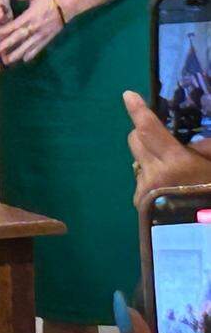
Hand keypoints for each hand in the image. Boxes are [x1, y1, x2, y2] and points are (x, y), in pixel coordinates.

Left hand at [0, 0, 63, 65]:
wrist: (68, 5)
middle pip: (19, 38)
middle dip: (8, 45)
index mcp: (29, 16)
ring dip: (17, 53)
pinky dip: (32, 54)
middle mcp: (34, 27)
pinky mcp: (48, 38)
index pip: (14, 25)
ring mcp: (41, 34)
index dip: (4, 30)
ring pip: (28, 46)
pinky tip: (25, 60)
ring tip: (8, 61)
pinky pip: (39, 48)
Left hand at [125, 90, 210, 207]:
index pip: (149, 130)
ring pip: (138, 160)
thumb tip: (195, 143)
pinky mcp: (140, 202)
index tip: (128, 95)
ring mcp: (145, 189)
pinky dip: (150, 177)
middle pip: (136, 140)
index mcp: (176, 162)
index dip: (138, 111)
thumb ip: (205, 151)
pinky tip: (167, 188)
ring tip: (172, 173)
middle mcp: (155, 173)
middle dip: (142, 132)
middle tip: (157, 135)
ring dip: (149, 159)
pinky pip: (141, 179)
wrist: (206, 236)